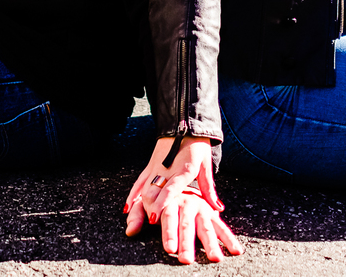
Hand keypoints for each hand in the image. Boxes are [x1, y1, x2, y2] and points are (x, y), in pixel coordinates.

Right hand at [123, 135, 241, 261]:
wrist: (183, 123)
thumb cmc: (197, 145)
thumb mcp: (205, 165)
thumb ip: (208, 189)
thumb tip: (218, 208)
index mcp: (184, 169)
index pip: (170, 188)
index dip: (162, 203)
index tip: (156, 217)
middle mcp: (167, 169)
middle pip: (154, 190)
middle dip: (150, 208)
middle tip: (151, 223)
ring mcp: (156, 167)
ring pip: (144, 187)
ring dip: (142, 204)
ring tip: (142, 219)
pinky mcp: (150, 165)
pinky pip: (139, 182)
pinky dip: (133, 195)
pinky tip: (128, 208)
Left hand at [125, 185, 242, 263]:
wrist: (183, 170)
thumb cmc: (161, 193)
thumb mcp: (146, 199)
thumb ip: (137, 215)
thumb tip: (129, 231)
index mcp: (171, 201)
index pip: (169, 218)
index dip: (169, 233)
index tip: (169, 249)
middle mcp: (187, 204)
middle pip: (187, 225)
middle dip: (187, 243)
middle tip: (186, 259)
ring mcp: (201, 208)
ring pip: (206, 227)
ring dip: (211, 244)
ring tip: (215, 258)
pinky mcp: (211, 213)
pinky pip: (222, 227)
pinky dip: (229, 239)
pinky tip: (237, 251)